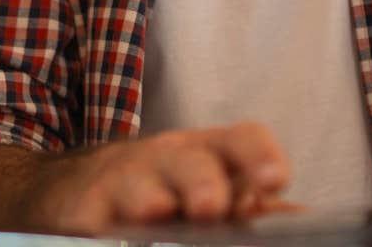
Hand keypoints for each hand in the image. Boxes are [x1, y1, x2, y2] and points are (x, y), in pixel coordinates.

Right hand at [29, 123, 291, 233]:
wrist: (74, 187)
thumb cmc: (156, 185)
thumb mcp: (205, 184)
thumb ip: (249, 202)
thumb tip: (297, 217)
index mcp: (205, 152)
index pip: (240, 139)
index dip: (258, 155)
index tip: (275, 181)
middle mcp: (166, 159)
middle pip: (190, 161)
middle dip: (203, 182)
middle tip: (212, 207)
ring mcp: (124, 183)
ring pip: (141, 189)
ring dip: (152, 203)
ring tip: (159, 212)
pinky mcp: (88, 210)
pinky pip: (101, 220)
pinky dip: (112, 228)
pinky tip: (121, 233)